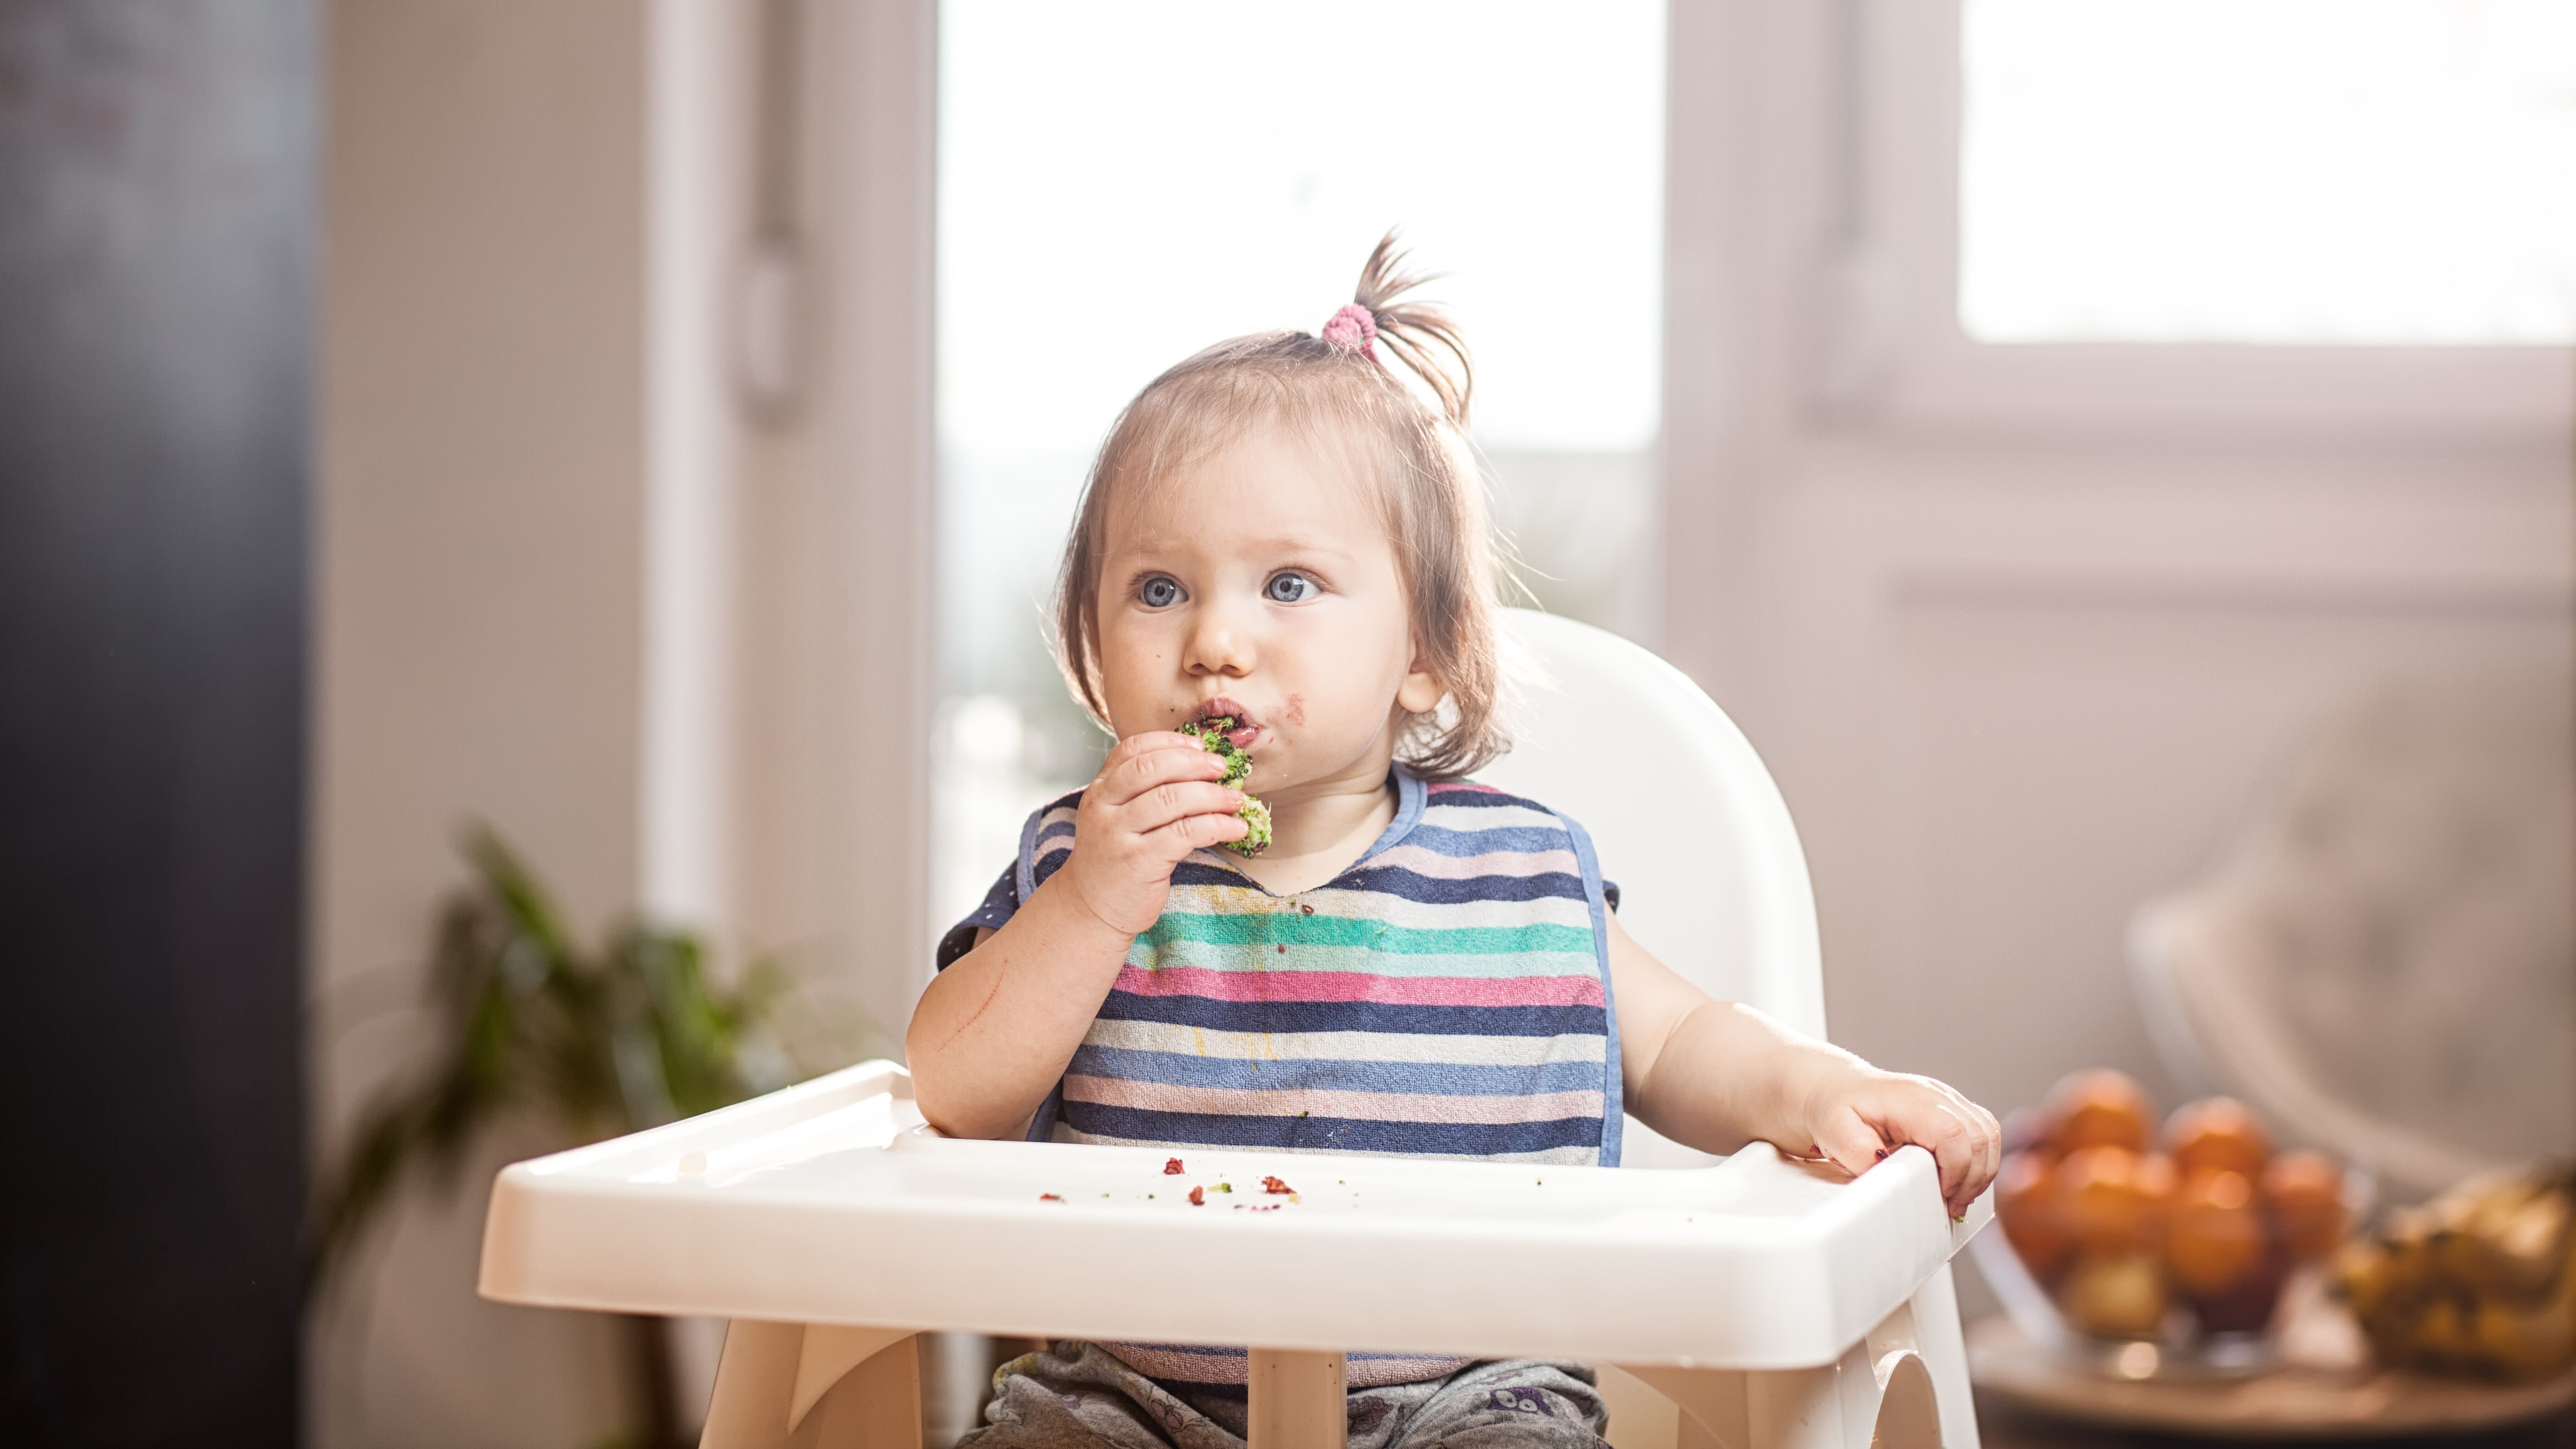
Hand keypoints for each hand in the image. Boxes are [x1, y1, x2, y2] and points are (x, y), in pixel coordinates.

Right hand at [1059, 731, 1249, 935]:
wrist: (1092, 908)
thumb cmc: (1115, 858)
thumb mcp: (1117, 817)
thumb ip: (1144, 792)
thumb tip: (1203, 767)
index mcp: (1100, 789)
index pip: (1132, 749)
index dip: (1170, 742)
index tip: (1200, 745)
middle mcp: (1103, 807)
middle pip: (1152, 769)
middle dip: (1194, 764)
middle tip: (1223, 769)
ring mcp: (1118, 834)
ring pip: (1172, 799)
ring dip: (1213, 796)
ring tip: (1237, 801)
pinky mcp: (1138, 861)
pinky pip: (1185, 833)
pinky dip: (1217, 826)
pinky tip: (1236, 828)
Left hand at [1798, 1066, 2001, 1218]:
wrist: (1836, 1090)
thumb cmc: (1835, 1109)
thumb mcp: (1834, 1131)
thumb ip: (1858, 1154)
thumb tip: (1886, 1174)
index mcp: (1910, 1098)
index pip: (1954, 1133)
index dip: (1956, 1171)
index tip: (1942, 1196)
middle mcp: (1936, 1095)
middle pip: (1980, 1136)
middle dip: (1972, 1179)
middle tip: (1951, 1206)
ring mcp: (1948, 1099)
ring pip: (1989, 1135)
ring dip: (1981, 1172)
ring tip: (1957, 1197)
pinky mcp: (1954, 1110)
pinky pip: (1985, 1133)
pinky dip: (1981, 1161)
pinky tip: (1960, 1181)